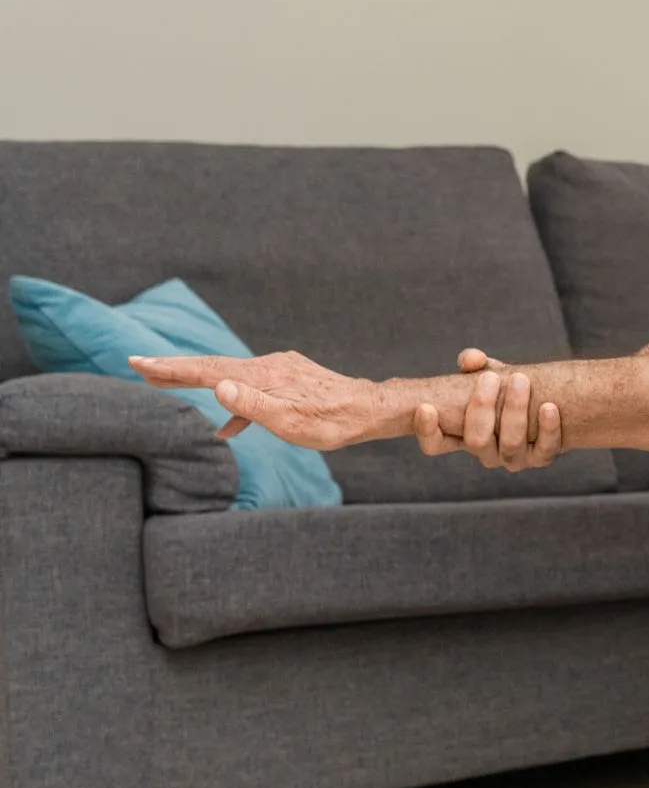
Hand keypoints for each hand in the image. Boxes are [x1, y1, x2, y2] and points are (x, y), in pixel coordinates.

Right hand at [129, 351, 393, 448]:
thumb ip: (253, 405)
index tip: (137, 362)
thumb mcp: (291, 421)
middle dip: (175, 368)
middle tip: (138, 365)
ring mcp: (279, 370)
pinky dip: (234, 401)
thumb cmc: (334, 421)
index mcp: (262, 376)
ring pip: (230, 374)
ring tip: (168, 384)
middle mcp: (268, 366)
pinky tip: (229, 425)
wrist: (372, 409)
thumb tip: (219, 388)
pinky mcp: (290, 378)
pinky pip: (251, 387)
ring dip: (200, 380)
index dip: (171, 368)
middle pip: (213, 367)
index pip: (207, 370)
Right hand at [411, 348, 563, 470]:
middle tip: (490, 377)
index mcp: (462, 436)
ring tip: (520, 381)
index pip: (435, 445)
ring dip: (515, 413)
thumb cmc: (505, 386)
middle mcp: (485, 452)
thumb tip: (472, 360)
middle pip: (475, 441)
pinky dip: (548, 430)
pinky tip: (549, 406)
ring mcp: (512, 458)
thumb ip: (473, 363)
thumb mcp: (486, 372)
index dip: (427, 431)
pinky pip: (544, 452)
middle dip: (481, 408)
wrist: (546, 399)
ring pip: (509, 446)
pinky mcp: (540, 457)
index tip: (426, 406)